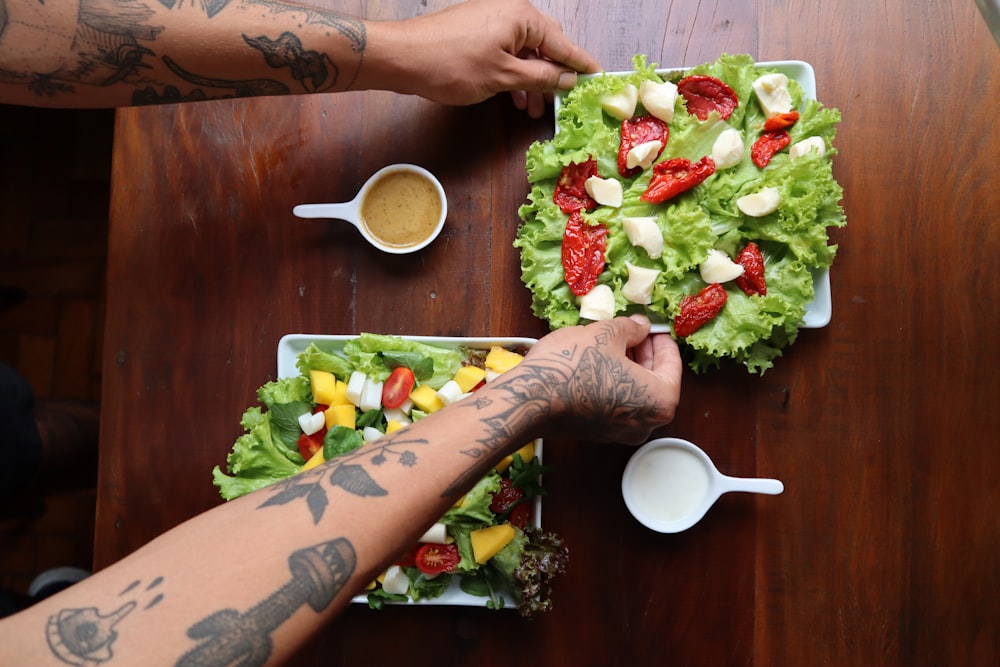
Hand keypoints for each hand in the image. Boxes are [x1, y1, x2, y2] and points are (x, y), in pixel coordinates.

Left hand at [368, 0, 601, 117]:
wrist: (404, 58)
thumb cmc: (452, 64)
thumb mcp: (504, 77)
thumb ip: (541, 77)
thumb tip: (567, 80)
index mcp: (523, 17)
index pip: (563, 43)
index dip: (581, 64)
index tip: (598, 78)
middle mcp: (510, 13)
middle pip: (544, 47)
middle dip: (553, 77)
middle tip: (564, 101)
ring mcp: (492, 22)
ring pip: (524, 54)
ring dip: (532, 81)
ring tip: (534, 110)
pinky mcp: (477, 33)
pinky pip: (506, 54)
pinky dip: (514, 75)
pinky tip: (515, 99)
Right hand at [515, 315, 682, 444]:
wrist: (530, 399)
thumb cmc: (573, 365)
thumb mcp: (606, 333)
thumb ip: (631, 329)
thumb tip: (640, 326)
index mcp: (660, 401)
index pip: (672, 365)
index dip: (662, 340)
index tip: (654, 326)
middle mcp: (645, 424)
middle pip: (655, 382)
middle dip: (645, 354)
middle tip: (634, 331)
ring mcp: (620, 433)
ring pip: (634, 394)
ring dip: (628, 368)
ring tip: (612, 343)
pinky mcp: (598, 433)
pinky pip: (615, 404)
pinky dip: (613, 384)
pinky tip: (597, 363)